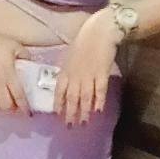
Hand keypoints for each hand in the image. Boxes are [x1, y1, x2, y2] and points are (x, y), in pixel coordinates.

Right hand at [0, 27, 31, 115]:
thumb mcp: (13, 45)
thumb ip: (24, 55)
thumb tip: (28, 61)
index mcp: (8, 74)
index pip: (18, 95)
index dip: (24, 106)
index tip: (28, 111)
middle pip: (6, 105)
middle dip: (13, 108)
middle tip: (17, 104)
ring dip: (1, 107)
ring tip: (5, 102)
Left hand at [48, 7, 120, 124]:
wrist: (100, 32)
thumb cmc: (84, 41)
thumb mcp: (69, 56)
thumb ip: (67, 71)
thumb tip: (64, 84)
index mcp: (66, 70)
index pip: (59, 91)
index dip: (59, 104)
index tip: (58, 116)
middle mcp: (75, 75)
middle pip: (72, 98)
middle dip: (70, 113)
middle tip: (69, 126)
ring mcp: (89, 75)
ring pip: (85, 97)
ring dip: (83, 111)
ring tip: (83, 123)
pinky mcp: (102, 73)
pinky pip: (99, 90)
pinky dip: (99, 101)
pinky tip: (98, 111)